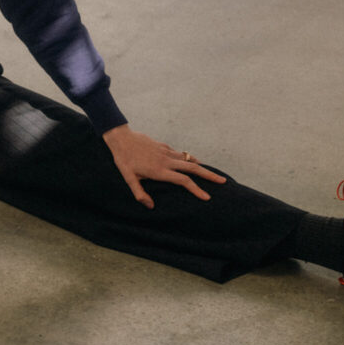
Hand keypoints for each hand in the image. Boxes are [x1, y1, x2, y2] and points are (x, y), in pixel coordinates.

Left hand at [101, 124, 227, 209]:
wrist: (121, 138)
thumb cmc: (123, 159)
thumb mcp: (128, 178)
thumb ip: (139, 193)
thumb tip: (151, 207)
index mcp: (159, 171)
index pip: (183, 181)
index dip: (196, 189)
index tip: (207, 197)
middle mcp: (166, 161)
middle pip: (193, 168)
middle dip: (209, 175)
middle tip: (222, 182)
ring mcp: (166, 152)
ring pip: (189, 159)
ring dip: (201, 166)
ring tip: (212, 173)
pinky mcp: (164, 146)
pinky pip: (181, 153)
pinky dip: (189, 159)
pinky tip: (192, 163)